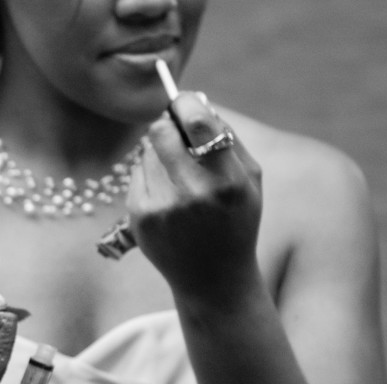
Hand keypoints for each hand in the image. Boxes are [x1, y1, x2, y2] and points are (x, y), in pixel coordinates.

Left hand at [128, 92, 263, 303]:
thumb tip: (198, 102)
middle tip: (175, 130)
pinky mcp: (139, 217)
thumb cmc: (235, 220)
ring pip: (147, 152)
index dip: (186, 104)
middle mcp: (192, 193)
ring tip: (178, 177)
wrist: (213, 278)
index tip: (184, 101)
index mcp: (227, 181)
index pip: (198, 123)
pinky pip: (137, 175)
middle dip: (166, 125)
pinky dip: (149, 176)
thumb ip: (228, 138)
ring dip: (159, 153)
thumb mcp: (249, 180)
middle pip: (160, 131)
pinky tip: (166, 197)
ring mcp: (162, 207)